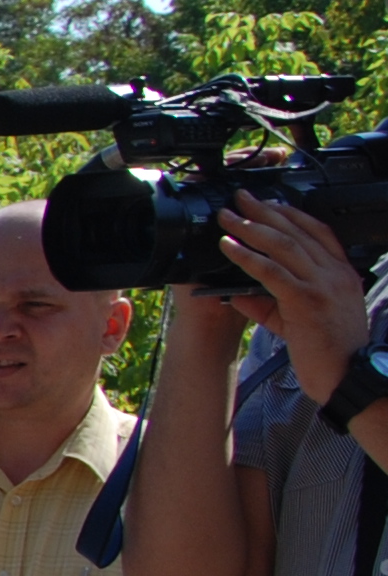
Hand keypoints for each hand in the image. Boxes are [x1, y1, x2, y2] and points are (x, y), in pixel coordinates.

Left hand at [218, 194, 376, 408]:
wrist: (348, 377)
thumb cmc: (328, 352)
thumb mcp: (299, 320)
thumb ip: (270, 303)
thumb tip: (236, 291)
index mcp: (341, 273)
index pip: (318, 231)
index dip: (290, 213)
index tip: (266, 202)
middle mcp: (335, 273)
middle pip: (297, 231)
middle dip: (265, 212)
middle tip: (239, 199)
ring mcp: (323, 285)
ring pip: (283, 245)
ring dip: (251, 228)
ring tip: (227, 217)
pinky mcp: (307, 301)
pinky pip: (273, 271)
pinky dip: (248, 256)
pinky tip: (229, 247)